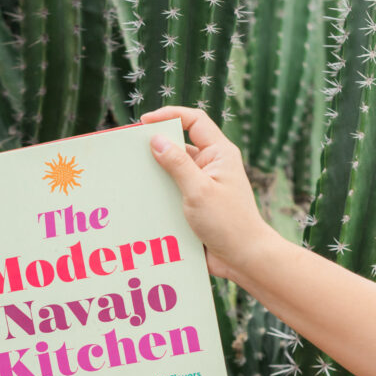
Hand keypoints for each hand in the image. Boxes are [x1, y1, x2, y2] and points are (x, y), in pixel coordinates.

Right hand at [141, 105, 270, 280]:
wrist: (244, 259)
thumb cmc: (228, 223)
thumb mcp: (199, 191)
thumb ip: (177, 164)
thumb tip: (156, 139)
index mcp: (219, 154)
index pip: (194, 121)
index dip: (170, 115)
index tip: (145, 122)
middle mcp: (211, 166)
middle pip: (180, 146)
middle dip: (157, 147)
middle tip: (131, 152)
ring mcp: (203, 186)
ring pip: (173, 172)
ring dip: (155, 174)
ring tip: (132, 177)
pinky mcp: (195, 205)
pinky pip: (172, 193)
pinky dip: (158, 194)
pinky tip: (141, 201)